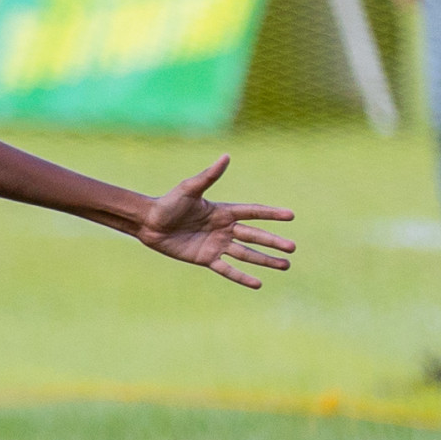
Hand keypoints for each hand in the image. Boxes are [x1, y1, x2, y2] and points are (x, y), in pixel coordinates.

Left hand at [136, 156, 295, 288]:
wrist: (148, 223)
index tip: (291, 215)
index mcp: (223, 211)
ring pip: (246, 254)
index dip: (271, 214)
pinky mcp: (206, 258)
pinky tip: (258, 283)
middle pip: (254, 235)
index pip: (252, 212)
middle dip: (273, 242)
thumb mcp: (190, 189)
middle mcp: (223, 228)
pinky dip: (242, 276)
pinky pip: (227, 269)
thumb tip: (226, 156)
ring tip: (285, 265)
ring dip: (265, 260)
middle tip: (292, 248)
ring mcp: (216, 245)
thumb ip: (209, 175)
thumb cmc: (168, 203)